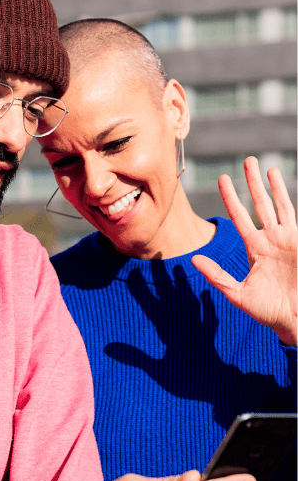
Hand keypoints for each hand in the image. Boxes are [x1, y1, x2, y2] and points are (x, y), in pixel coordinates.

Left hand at [192, 157, 296, 345]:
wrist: (296, 320)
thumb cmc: (269, 311)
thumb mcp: (238, 294)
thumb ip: (217, 276)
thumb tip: (194, 259)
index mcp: (255, 248)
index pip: (240, 217)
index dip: (231, 198)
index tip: (223, 179)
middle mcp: (271, 240)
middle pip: (259, 204)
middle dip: (252, 183)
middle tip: (246, 160)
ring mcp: (288, 240)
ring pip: (279, 205)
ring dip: (272, 185)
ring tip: (265, 165)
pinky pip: (292, 215)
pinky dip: (286, 197)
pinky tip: (280, 182)